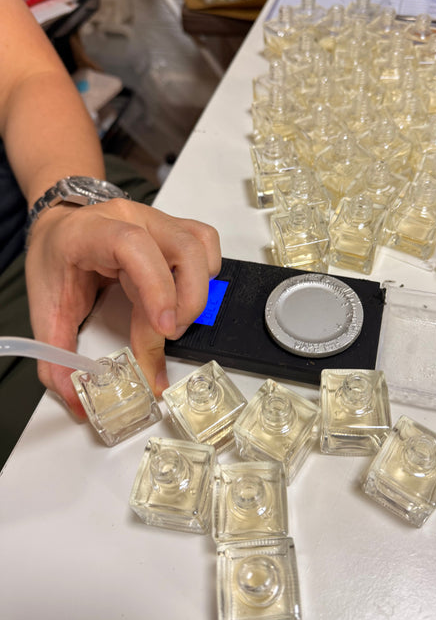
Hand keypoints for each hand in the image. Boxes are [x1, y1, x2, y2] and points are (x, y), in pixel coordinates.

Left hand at [24, 199, 220, 416]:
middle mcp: (130, 218)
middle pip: (182, 249)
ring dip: (198, 290)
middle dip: (186, 303)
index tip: (164, 331)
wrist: (62, 229)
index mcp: (91, 232)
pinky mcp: (174, 228)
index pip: (134, 247)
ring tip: (175, 317)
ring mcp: (156, 220)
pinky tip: (186, 293)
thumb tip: (76, 401)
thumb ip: (58, 357)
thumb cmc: (55, 260)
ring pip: (200, 246)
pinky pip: (205, 243)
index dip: (156, 289)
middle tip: (167, 335)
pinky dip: (206, 273)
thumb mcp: (46, 307)